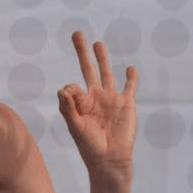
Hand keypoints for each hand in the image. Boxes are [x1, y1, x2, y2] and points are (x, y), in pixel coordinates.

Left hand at [58, 31, 136, 174]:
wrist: (110, 159)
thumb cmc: (89, 146)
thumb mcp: (75, 127)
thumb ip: (68, 108)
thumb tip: (62, 89)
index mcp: (80, 103)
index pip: (72, 87)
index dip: (72, 91)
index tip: (75, 98)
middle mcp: (95, 97)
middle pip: (88, 69)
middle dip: (82, 52)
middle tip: (76, 34)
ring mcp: (111, 99)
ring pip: (106, 73)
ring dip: (102, 57)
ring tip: (97, 43)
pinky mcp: (127, 103)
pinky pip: (129, 87)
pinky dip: (130, 77)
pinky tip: (129, 68)